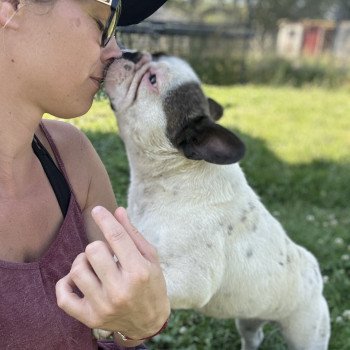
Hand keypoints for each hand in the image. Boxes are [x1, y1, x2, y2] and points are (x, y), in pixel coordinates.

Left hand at [55, 206, 169, 339]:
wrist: (150, 321)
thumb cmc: (151, 283)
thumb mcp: (150, 257)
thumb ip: (133, 234)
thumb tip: (118, 211)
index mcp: (139, 271)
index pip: (117, 237)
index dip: (104, 219)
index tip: (97, 210)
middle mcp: (120, 290)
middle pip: (93, 250)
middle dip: (98, 246)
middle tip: (105, 253)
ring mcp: (103, 306)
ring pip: (77, 270)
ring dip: (83, 262)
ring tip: (94, 266)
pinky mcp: (90, 318)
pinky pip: (63, 297)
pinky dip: (65, 284)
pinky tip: (77, 280)